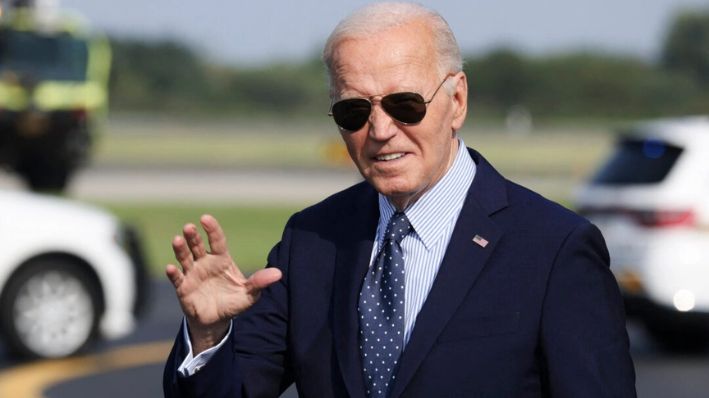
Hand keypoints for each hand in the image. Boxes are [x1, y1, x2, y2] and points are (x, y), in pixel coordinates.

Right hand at [165, 214, 281, 353]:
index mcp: (221, 260)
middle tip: (189, 227)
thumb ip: (260, 282)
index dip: (212, 229)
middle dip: (193, 236)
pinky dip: (173, 273)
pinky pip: (177, 278)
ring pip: (185, 257)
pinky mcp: (183, 287)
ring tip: (177, 239)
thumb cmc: (233, 302)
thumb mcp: (250, 294)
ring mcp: (192, 274)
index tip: (205, 218)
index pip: (217, 240)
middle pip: (197, 245)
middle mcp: (205, 263)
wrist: (217, 321)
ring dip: (180, 249)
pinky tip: (170, 268)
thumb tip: (278, 273)